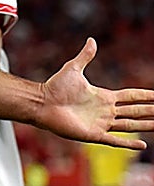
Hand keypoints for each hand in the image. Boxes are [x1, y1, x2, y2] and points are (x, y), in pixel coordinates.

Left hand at [38, 38, 153, 148]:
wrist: (42, 103)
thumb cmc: (55, 87)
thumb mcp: (73, 69)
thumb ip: (85, 56)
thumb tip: (91, 40)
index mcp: (104, 97)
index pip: (131, 97)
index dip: (145, 96)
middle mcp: (105, 111)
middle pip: (135, 111)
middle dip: (151, 111)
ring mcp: (101, 124)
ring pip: (130, 126)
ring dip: (146, 126)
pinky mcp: (93, 135)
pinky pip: (115, 141)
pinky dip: (129, 144)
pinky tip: (143, 145)